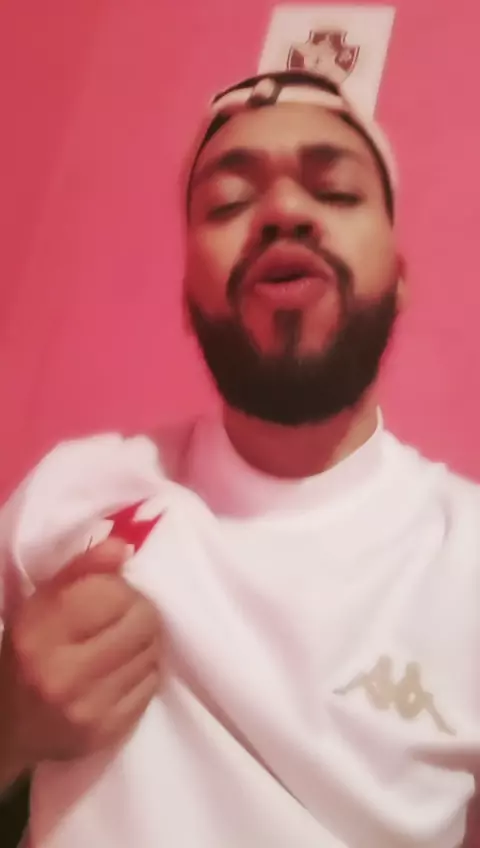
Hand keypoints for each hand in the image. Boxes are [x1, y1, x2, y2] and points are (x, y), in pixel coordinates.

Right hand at [0, 539, 162, 781]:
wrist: (8, 726)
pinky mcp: (108, 731)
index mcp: (39, 631)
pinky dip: (143, 672)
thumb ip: (81, 570)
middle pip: (142, 622)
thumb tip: (122, 546)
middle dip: (140, 612)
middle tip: (124, 617)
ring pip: (151, 652)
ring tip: (121, 643)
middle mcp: (62, 673)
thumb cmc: (27, 651)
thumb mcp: (41, 604)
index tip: (113, 592)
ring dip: (144, 642)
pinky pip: (151, 685)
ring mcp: (88, 707)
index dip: (121, 587)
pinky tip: (121, 671)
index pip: (113, 593)